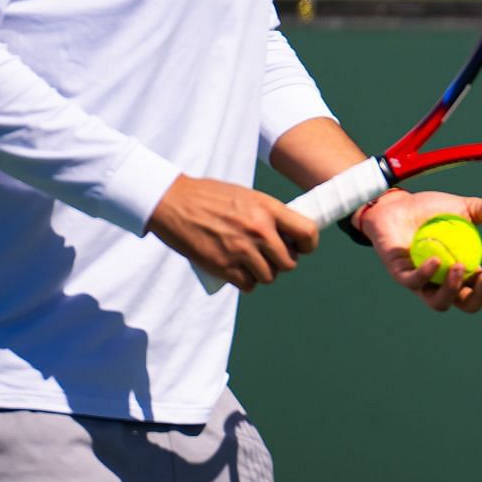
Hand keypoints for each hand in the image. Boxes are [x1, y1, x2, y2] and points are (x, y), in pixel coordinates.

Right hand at [145, 174, 318, 291]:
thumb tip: (286, 233)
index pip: (307, 232)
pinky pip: (248, 285)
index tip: (301, 247)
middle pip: (289, 262)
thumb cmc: (209, 196)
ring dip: (263, 273)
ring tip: (251, 263)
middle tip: (270, 257)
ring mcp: (241, 250)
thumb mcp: (246, 196)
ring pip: (269, 276)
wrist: (173, 202)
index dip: (308, 244)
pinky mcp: (224, 266)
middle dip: (282, 262)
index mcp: (267, 208)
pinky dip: (246, 282)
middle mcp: (259, 230)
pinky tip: (239, 272)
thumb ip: (266, 214)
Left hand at [356, 190, 481, 313]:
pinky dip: (426, 275)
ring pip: (439, 302)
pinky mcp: (401, 275)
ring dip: (452, 289)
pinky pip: (413, 282)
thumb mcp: (463, 206)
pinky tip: (435, 260)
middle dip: (480, 296)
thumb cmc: (434, 210)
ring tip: (459, 267)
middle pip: (467, 304)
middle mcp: (445, 283)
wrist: (398, 204)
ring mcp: (423, 283)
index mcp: (466, 272)